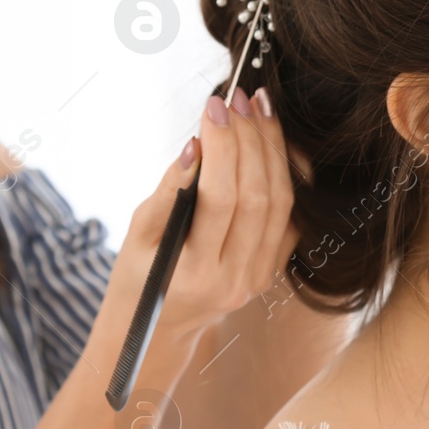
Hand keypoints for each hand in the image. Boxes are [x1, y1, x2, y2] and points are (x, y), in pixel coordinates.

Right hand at [117, 85, 302, 359]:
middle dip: (250, 139)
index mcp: (195, 273)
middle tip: (239, 98)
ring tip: (258, 108)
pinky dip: (287, 173)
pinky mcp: (272, 269)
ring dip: (272, 148)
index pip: (220, 200)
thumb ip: (168, 193)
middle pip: (257, 196)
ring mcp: (259, 277)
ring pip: (280, 202)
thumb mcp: (137, 237)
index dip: (221, 147)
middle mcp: (235, 279)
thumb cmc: (138, 277)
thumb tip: (195, 146)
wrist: (159, 329)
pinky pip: (290, 215)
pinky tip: (274, 139)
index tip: (213, 106)